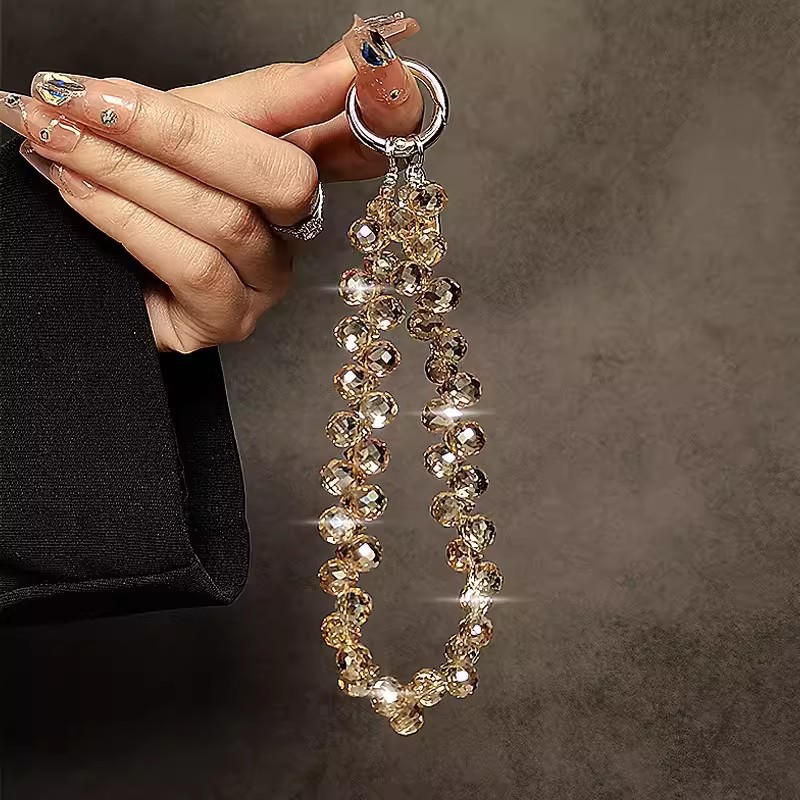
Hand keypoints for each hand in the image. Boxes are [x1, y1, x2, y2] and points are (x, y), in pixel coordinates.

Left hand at [0, 13, 422, 351]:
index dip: (383, 108)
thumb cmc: (139, 188)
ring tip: (59, 136)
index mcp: (293, 168)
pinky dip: (127, 220)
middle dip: (181, 133)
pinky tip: (77, 188)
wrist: (81, 265)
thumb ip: (258, 95)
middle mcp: (293, 230)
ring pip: (228, 221)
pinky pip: (197, 268)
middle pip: (286, 178)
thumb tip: (344, 57)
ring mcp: (267, 280)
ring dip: (130, 171)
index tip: (367, 63)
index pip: (360, 139)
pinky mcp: (230, 322)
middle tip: (91, 101)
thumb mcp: (187, 123)